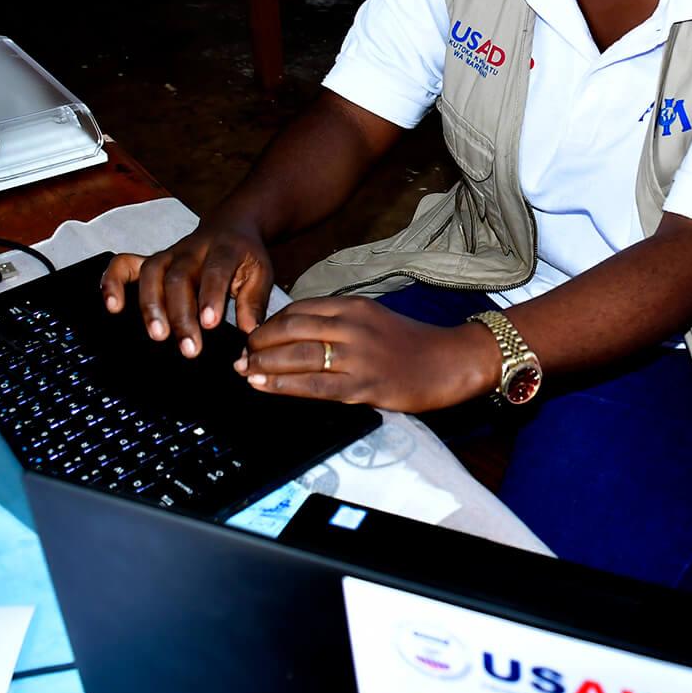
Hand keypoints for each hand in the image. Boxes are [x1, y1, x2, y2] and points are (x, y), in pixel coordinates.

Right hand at [98, 222, 275, 357]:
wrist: (231, 226)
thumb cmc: (244, 257)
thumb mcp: (261, 274)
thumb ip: (254, 301)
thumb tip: (248, 331)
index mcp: (224, 249)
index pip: (215, 271)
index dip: (211, 296)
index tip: (210, 323)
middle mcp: (192, 250)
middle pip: (179, 278)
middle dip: (181, 315)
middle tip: (189, 347)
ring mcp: (168, 254)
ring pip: (151, 274)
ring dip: (150, 306)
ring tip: (157, 335)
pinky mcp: (151, 260)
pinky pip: (124, 265)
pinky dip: (112, 282)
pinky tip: (112, 306)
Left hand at [233, 296, 500, 413]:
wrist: (451, 361)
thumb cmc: (412, 344)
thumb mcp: (374, 320)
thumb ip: (340, 324)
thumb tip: (300, 335)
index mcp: (354, 307)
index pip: (299, 309)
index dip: (270, 323)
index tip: (254, 336)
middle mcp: (352, 326)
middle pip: (291, 328)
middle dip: (258, 342)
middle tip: (240, 354)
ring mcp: (357, 356)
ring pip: (297, 355)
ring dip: (263, 363)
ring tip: (243, 370)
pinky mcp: (364, 384)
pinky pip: (313, 384)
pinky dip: (282, 384)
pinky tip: (262, 385)